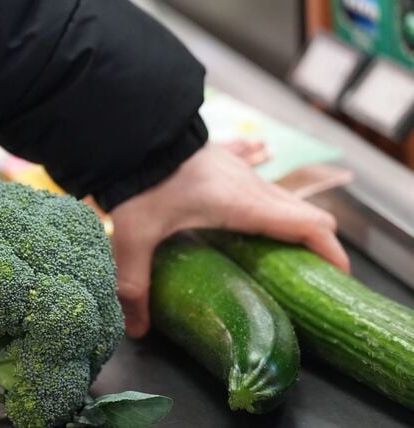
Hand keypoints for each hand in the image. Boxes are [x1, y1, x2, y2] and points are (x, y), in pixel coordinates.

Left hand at [109, 145, 349, 337]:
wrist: (131, 131)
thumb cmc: (140, 182)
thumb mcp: (134, 238)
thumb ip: (135, 284)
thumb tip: (138, 329)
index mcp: (245, 206)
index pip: (310, 226)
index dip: (332, 253)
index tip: (336, 277)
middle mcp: (252, 185)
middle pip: (304, 214)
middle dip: (314, 244)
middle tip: (304, 274)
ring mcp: (239, 167)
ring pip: (282, 194)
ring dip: (290, 217)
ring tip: (279, 245)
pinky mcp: (222, 155)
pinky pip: (255, 164)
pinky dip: (264, 178)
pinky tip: (261, 170)